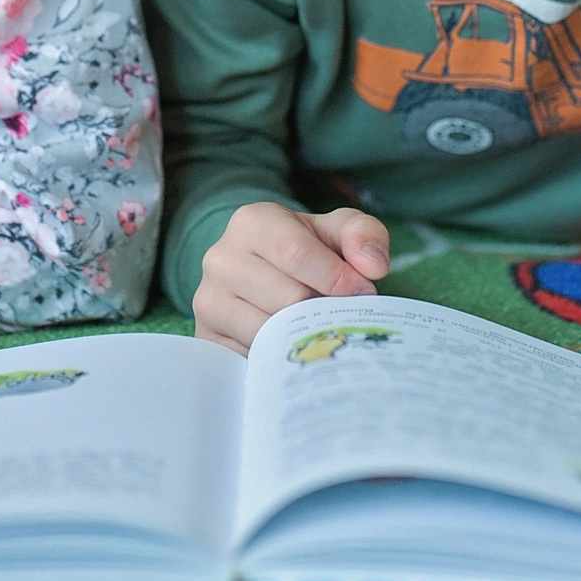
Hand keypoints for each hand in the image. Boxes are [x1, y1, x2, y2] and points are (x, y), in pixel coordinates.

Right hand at [193, 202, 389, 353]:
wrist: (263, 274)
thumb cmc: (307, 251)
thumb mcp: (337, 231)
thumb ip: (363, 234)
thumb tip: (373, 266)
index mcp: (251, 222)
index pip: (295, 253)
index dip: (335, 277)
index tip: (364, 292)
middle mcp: (220, 258)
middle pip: (286, 297)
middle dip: (322, 309)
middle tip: (340, 312)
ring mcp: (207, 300)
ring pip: (269, 331)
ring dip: (303, 334)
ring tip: (316, 325)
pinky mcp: (208, 339)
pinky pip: (253, 358)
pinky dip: (280, 356)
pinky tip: (292, 345)